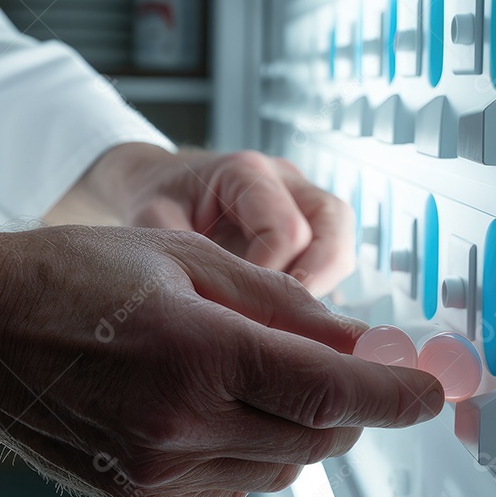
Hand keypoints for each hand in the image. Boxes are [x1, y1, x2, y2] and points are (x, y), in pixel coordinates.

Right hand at [0, 224, 442, 496]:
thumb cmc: (67, 277)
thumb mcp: (184, 258)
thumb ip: (280, 303)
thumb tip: (357, 339)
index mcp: (194, 354)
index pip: (329, 391)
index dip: (394, 394)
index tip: (432, 390)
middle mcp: (178, 427)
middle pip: (316, 438)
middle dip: (350, 406)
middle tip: (350, 364)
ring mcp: (156, 474)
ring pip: (281, 467)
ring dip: (300, 426)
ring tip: (261, 372)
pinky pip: (233, 483)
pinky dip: (252, 449)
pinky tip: (218, 406)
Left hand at [46, 144, 355, 295]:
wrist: (163, 182)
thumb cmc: (159, 200)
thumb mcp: (153, 221)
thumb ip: (180, 256)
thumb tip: (208, 310)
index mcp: (247, 171)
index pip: (285, 230)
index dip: (272, 280)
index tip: (243, 313)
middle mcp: (285, 178)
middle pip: (333, 224)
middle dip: (315, 281)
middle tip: (284, 325)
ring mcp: (303, 197)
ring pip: (342, 240)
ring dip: (323, 285)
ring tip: (290, 323)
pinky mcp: (310, 222)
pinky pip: (333, 254)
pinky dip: (320, 286)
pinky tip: (292, 317)